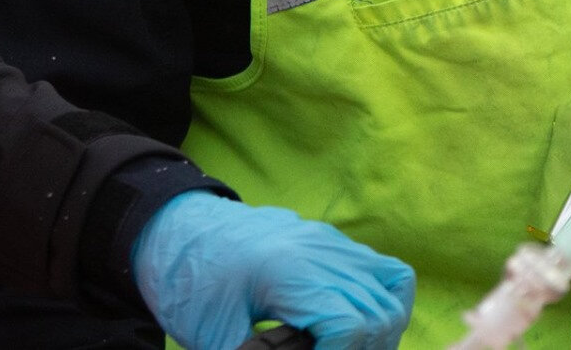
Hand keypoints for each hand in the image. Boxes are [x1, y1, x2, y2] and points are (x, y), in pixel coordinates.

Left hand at [131, 191, 414, 349]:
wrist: (176, 231)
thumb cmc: (189, 284)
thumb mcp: (213, 336)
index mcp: (287, 271)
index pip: (349, 324)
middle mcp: (319, 249)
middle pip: (378, 312)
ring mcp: (331, 241)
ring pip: (393, 287)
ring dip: (381, 330)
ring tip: (349, 349)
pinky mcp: (332, 241)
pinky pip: (385, 269)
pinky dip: (385, 302)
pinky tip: (360, 328)